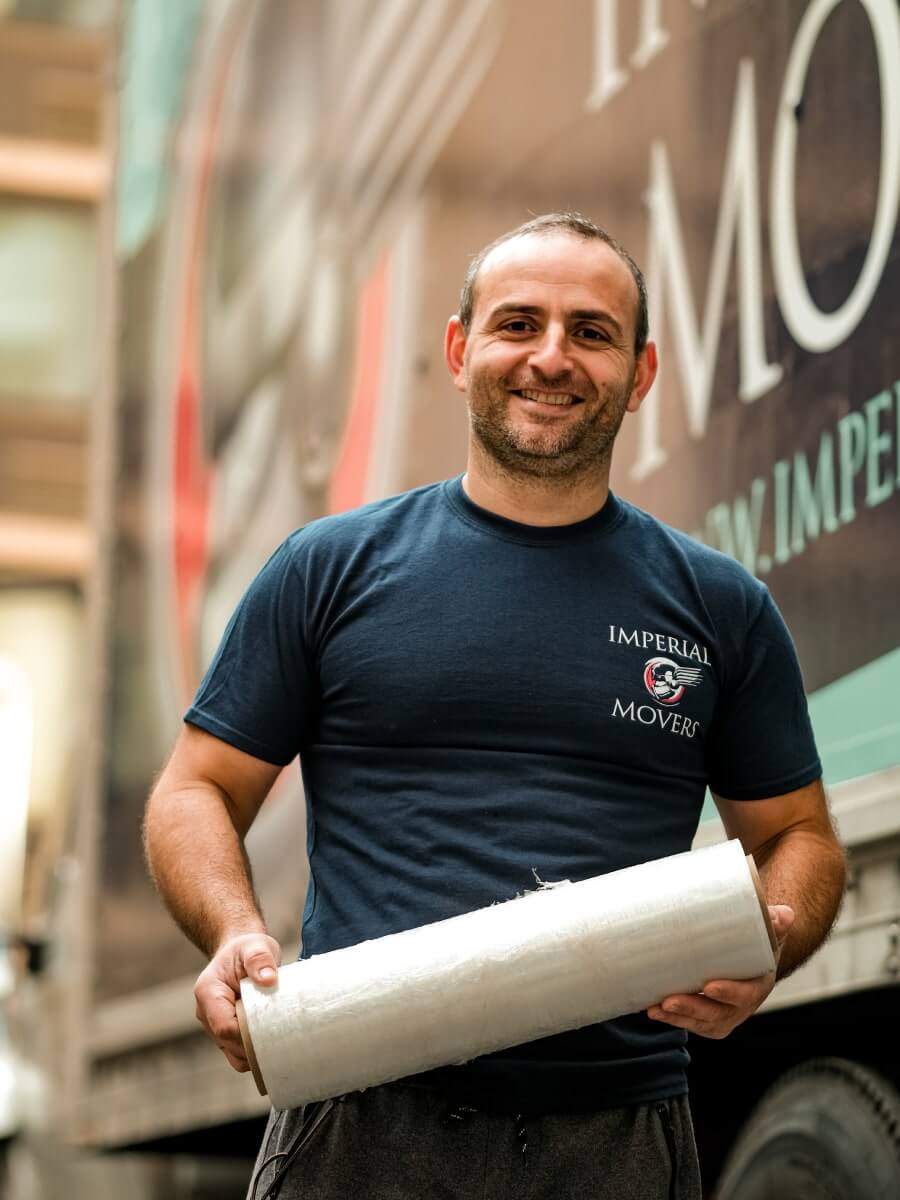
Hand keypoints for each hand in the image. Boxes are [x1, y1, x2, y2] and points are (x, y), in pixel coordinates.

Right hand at [193, 932, 281, 1070]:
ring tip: (279, 1036)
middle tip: (282, 1034)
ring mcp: (214, 1026)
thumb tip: (269, 979)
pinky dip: (255, 1052)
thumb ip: (259, 959)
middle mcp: (206, 1013)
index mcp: (207, 992)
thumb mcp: (255, 946)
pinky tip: (273, 1041)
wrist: (241, 952)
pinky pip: (239, 1053)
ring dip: (255, 1051)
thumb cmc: (247, 949)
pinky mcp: (226, 1034)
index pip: (224, 1026)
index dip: (247, 1032)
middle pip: (229, 1044)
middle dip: (254, 1044)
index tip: (271, 1024)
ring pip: (234, 1054)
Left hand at [646, 905, 793, 1039]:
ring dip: (677, 1018)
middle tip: (669, 1001)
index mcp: (757, 985)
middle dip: (692, 1009)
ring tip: (654, 1008)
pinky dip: (671, 1019)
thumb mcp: (768, 929)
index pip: (745, 994)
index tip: (709, 986)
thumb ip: (775, 921)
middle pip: (717, 1014)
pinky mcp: (706, 1016)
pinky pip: (690, 1022)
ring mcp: (723, 1014)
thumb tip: (784, 915)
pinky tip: (651, 1009)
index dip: (729, 993)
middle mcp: (740, 1006)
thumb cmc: (756, 940)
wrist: (750, 953)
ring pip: (700, 1022)